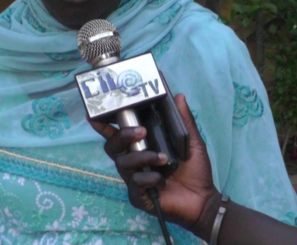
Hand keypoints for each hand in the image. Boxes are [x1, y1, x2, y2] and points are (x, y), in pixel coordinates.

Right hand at [88, 94, 220, 238]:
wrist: (203, 199)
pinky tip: (161, 180)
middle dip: (122, 136)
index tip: (94, 115)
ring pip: (123, 163)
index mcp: (141, 147)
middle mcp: (134, 161)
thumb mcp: (191, 142)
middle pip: (112, 146)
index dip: (103, 125)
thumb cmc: (195, 171)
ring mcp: (134, 179)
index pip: (117, 134)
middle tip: (141, 132)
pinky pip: (135, 183)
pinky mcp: (138, 196)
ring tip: (162, 158)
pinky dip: (148, 178)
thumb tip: (179, 96)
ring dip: (142, 157)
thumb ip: (183, 121)